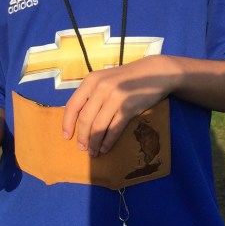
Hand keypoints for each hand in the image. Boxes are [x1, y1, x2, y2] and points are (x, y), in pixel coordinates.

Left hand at [62, 55, 224, 155]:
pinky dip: (108, 141)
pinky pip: (114, 128)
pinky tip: (107, 148)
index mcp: (92, 80)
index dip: (68, 123)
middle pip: (86, 119)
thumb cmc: (131, 79)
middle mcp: (101, 87)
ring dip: (95, 142)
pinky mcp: (128, 106)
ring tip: (95, 152)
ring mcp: (115, 96)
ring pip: (99, 126)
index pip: (73, 104)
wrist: (158, 72)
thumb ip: (94, 94)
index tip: (66, 137)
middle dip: (83, 137)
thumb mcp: (108, 80)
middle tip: (84, 149)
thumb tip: (80, 117)